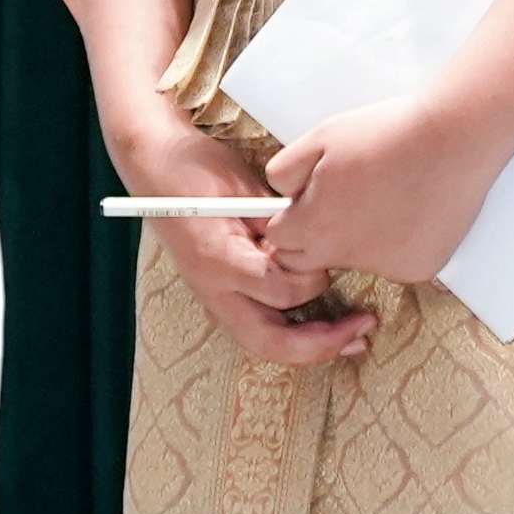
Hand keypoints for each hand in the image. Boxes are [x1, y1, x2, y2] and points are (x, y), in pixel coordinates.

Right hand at [120, 122, 379, 367]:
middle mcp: (214, 289)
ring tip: (351, 339)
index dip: (313, 280)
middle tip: (360, 334)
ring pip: (264, 343)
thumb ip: (276, 219)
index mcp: (218, 259)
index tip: (334, 258)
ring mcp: (215, 296)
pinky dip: (293, 332)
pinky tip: (322, 325)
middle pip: (269, 342)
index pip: (277, 289)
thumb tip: (315, 239)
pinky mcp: (221, 294)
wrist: (153, 167)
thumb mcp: (241, 186)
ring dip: (309, 347)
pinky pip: (259, 327)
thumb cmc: (196, 169)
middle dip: (319, 345)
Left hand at [263, 92, 492, 288]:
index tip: (305, 203)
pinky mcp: (417, 269)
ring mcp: (385, 267)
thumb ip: (285, 171)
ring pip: (355, 261)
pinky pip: (393, 262)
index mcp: (316, 225)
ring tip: (383, 193)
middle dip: (316, 235)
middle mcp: (346, 255)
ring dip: (358, 238)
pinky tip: (410, 207)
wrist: (452, 137)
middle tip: (341, 200)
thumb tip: (280, 193)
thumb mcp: (321, 136)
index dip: (290, 217)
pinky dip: (396, 242)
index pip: (280, 241)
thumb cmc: (389, 133)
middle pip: (310, 262)